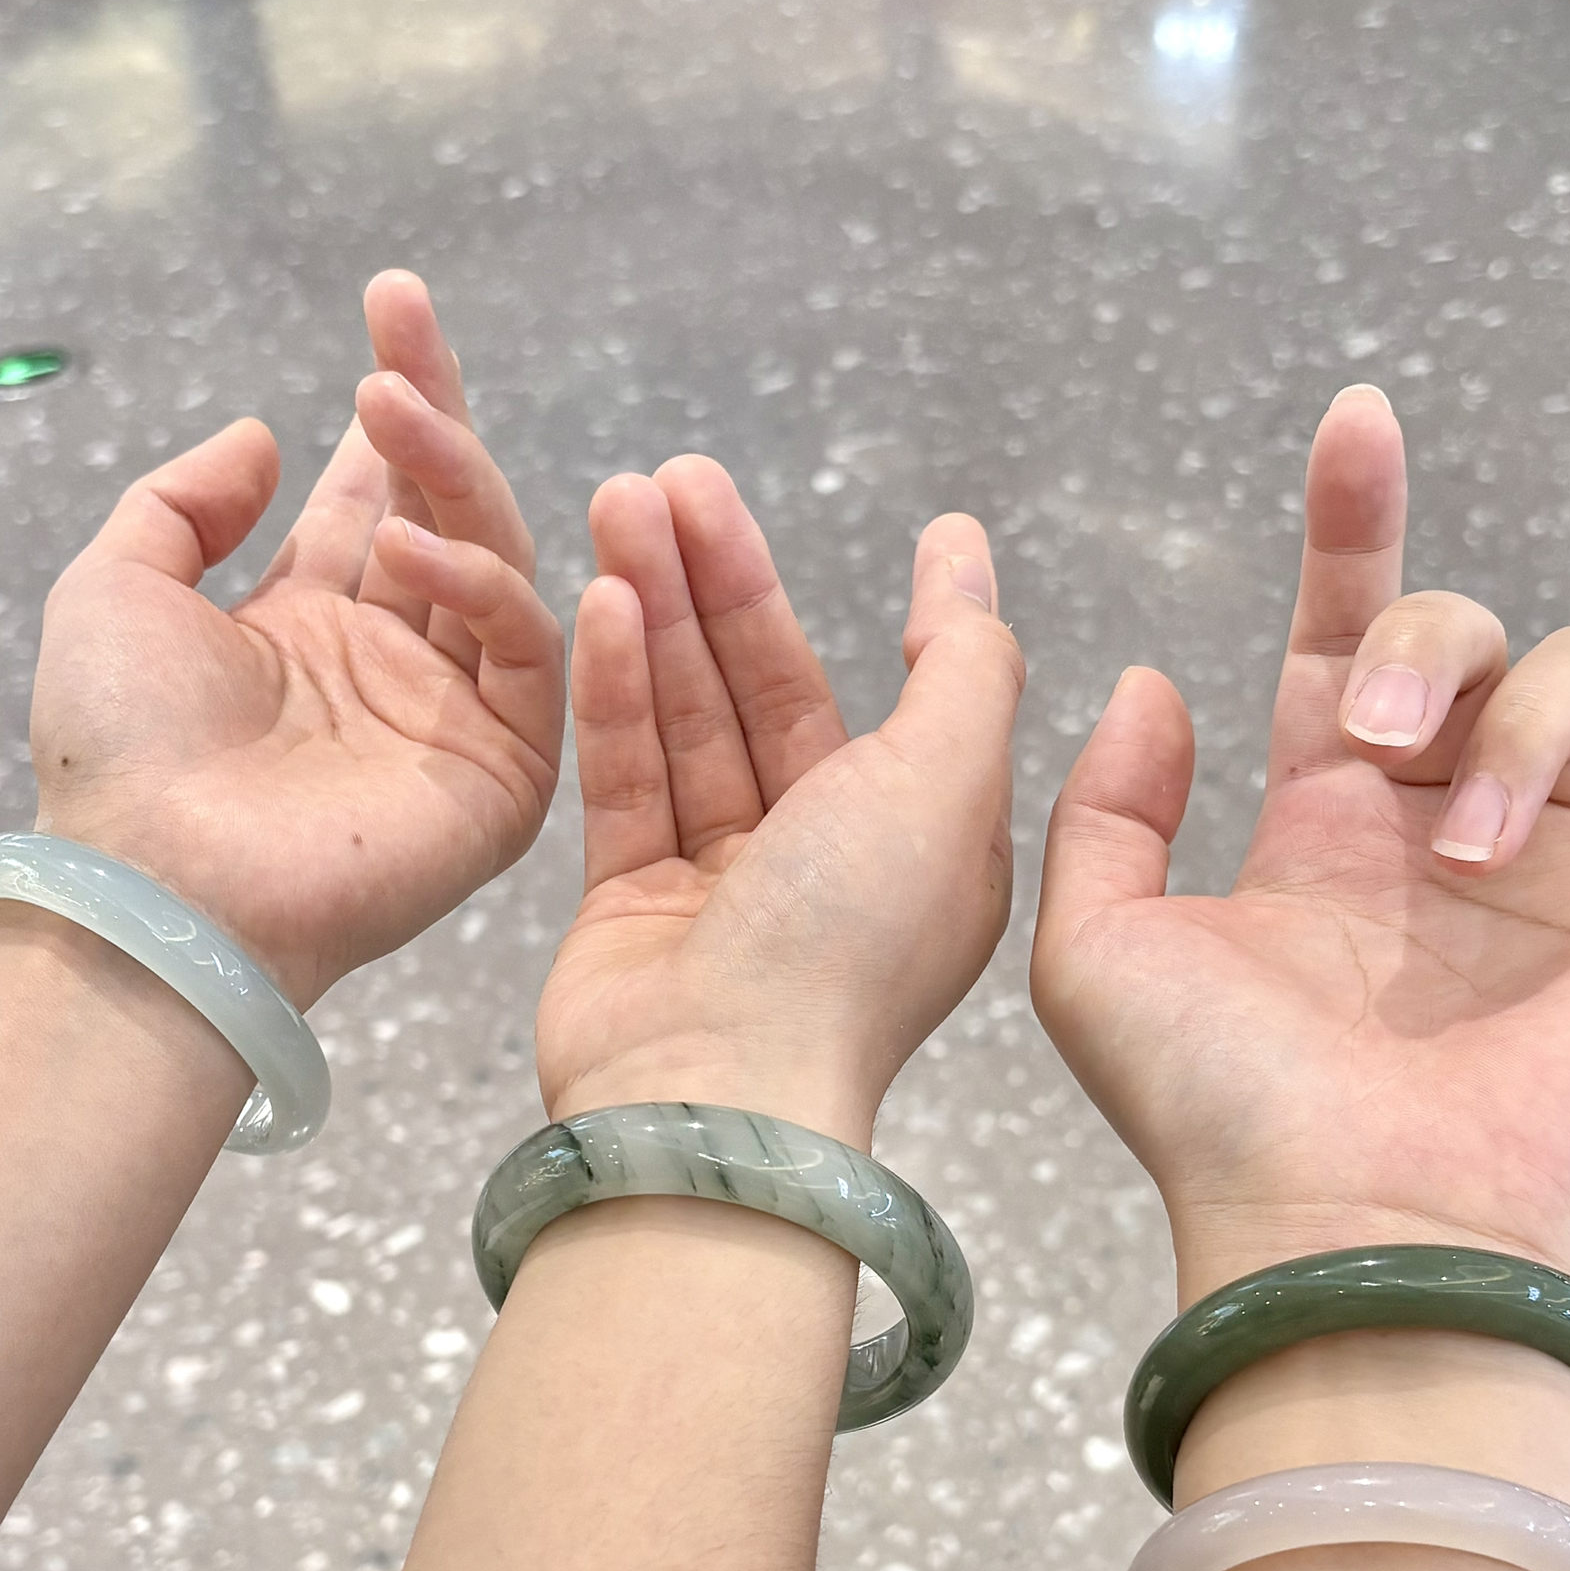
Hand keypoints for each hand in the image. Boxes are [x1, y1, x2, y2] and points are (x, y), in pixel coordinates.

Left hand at [28, 271, 563, 1007]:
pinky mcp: (502, 775)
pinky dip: (492, 590)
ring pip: (497, 566)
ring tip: (396, 407)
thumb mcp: (115, 590)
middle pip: (446, 515)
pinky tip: (422, 548)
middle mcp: (391, 667)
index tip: (389, 311)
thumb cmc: (123, 754)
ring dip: (455, 477)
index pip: (377, 501)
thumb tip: (262, 437)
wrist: (162, 885)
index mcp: (309, 630)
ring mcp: (452, 718)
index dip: (391, 413)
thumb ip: (183, 503)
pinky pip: (531, 660)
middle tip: (404, 317)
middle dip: (432, 411)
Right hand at [535, 456, 1023, 1148]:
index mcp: (929, 848)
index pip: (908, 701)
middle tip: (674, 478)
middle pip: (777, 698)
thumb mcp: (946, 783)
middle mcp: (830, 867)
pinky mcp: (633, 908)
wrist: (712, 1092)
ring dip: (661, 614)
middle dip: (728, 587)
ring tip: (619, 504)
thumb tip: (968, 561)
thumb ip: (962, 664)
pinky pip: (627, 777)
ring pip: (693, 726)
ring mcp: (727, 891)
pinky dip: (617, 691)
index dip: (904, 606)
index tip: (908, 521)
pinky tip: (601, 602)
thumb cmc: (846, 946)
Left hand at [1031, 385, 1569, 1301]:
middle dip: (1424, 645)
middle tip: (1374, 748)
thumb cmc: (1217, 1112)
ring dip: (1535, 720)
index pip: (1349, 637)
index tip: (1354, 421)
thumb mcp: (1097, 950)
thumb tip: (1157, 680)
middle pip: (1473, 637)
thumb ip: (1107, 807)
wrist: (1351, 1230)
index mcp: (1325, 829)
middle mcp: (1448, 832)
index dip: (1354, 528)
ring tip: (1470, 850)